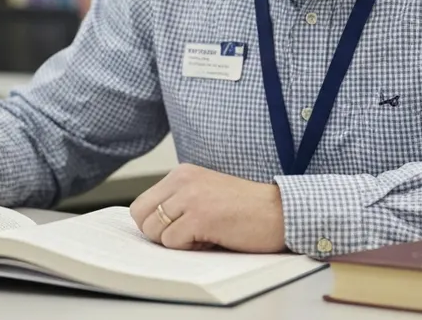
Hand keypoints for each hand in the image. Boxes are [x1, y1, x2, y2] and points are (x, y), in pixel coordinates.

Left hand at [128, 163, 285, 252]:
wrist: (280, 211)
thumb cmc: (246, 208)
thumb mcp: (204, 194)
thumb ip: (178, 202)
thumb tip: (150, 226)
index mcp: (182, 174)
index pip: (142, 205)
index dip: (156, 224)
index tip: (180, 227)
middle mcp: (182, 181)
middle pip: (142, 218)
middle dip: (161, 234)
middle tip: (189, 234)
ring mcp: (190, 198)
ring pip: (154, 232)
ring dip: (177, 242)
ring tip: (205, 234)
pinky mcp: (200, 217)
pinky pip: (173, 242)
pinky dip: (190, 248)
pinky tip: (213, 238)